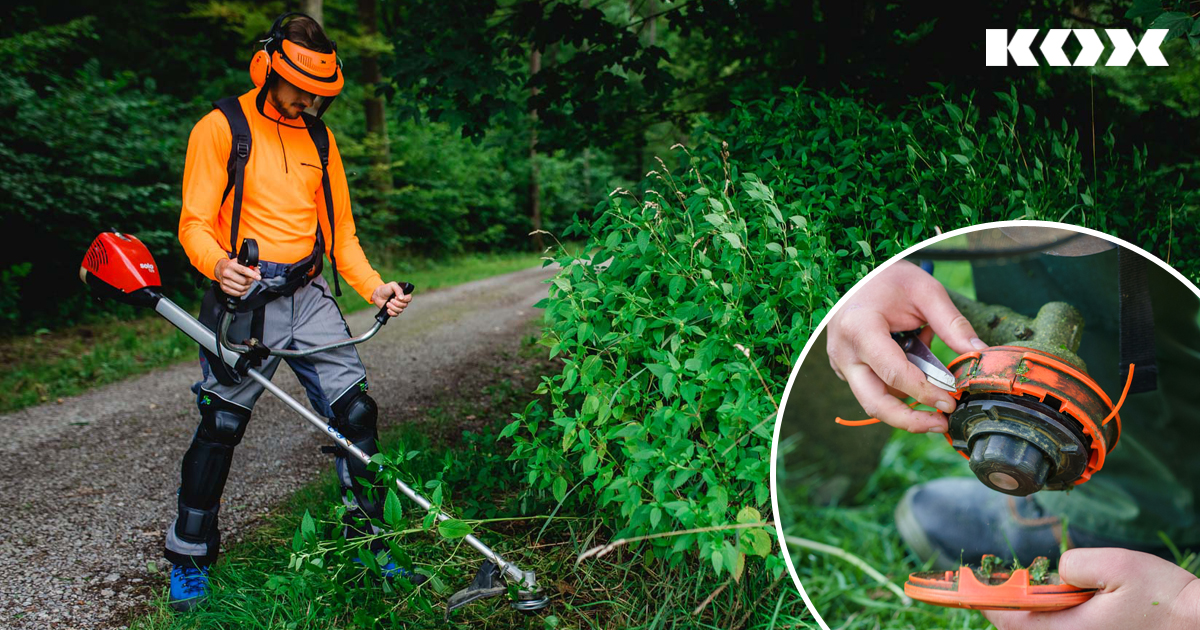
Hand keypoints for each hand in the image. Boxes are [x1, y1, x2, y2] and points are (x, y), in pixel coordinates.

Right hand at [214, 257, 260, 296]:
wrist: (220, 268)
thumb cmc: (231, 265)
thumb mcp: (240, 261)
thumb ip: (250, 266)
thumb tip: (257, 271)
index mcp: (231, 265)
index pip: (243, 270)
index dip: (252, 274)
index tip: (258, 277)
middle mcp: (226, 273)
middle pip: (244, 281)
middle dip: (250, 281)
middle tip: (251, 279)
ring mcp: (225, 281)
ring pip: (241, 288)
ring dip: (247, 287)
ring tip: (247, 283)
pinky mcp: (224, 288)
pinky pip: (237, 293)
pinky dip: (242, 292)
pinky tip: (243, 288)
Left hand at [371, 281, 411, 316]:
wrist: (377, 294)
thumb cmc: (385, 288)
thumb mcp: (392, 285)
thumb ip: (398, 290)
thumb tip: (402, 298)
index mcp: (403, 294)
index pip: (409, 298)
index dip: (404, 299)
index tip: (396, 297)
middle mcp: (402, 301)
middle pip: (404, 305)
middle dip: (396, 303)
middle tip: (391, 299)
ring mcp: (398, 307)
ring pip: (400, 310)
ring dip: (393, 307)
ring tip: (387, 303)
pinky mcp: (393, 311)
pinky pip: (396, 314)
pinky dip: (391, 312)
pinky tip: (387, 309)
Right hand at [826, 260, 986, 432]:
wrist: (855, 270)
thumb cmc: (888, 277)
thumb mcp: (925, 292)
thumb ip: (952, 324)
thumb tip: (980, 353)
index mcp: (860, 329)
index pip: (894, 373)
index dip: (924, 393)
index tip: (950, 403)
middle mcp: (844, 352)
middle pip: (875, 402)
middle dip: (909, 420)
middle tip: (940, 424)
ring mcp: (840, 362)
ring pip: (873, 400)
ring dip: (906, 404)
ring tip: (936, 392)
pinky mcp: (845, 368)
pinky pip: (872, 388)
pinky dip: (897, 389)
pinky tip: (915, 372)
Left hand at [983, 548, 1199, 629]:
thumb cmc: (1164, 599)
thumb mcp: (1116, 566)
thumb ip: (1075, 564)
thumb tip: (1058, 571)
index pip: (1012, 621)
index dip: (988, 602)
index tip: (969, 587)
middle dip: (1009, 609)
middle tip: (997, 587)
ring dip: (1032, 616)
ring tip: (1029, 593)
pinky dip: (1052, 621)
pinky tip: (1062, 604)